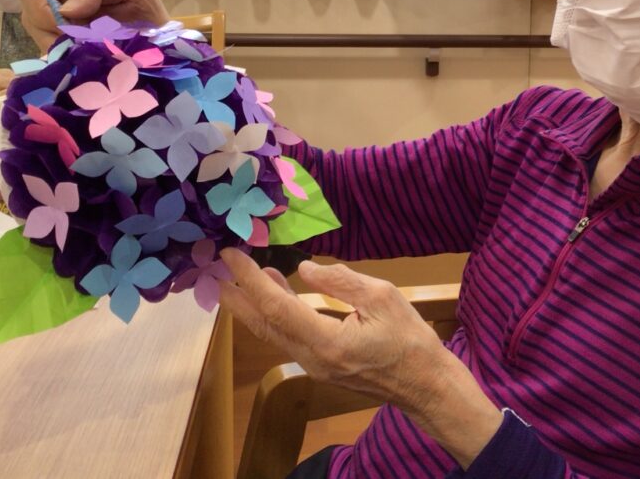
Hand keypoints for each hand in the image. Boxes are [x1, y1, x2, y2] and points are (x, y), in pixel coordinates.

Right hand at [15, 0, 170, 50]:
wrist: (158, 41)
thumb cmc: (147, 7)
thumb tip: (65, 10)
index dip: (40, 6)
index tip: (66, 25)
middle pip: (29, 15)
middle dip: (52, 33)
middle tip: (82, 42)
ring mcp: (56, 24)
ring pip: (38, 38)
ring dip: (62, 49)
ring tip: (90, 50)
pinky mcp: (62, 48)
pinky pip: (50, 56)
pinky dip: (67, 60)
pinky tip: (86, 59)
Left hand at [219, 253, 501, 467]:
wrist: (424, 384)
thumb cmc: (410, 339)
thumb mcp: (382, 297)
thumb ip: (341, 281)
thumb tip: (305, 268)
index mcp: (327, 341)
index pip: (277, 307)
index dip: (251, 279)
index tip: (232, 254)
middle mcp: (312, 358)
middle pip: (264, 324)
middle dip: (237, 295)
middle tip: (215, 267)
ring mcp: (314, 366)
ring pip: (272, 333)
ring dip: (252, 305)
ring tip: (237, 277)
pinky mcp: (320, 366)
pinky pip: (287, 337)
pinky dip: (273, 314)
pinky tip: (275, 292)